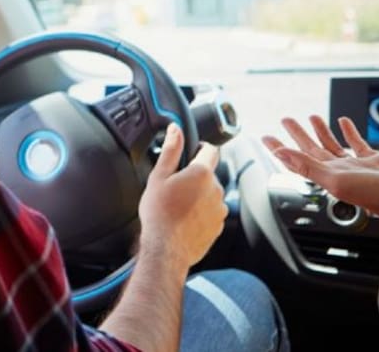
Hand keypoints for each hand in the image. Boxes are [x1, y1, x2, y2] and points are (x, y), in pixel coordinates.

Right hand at [137, 124, 226, 268]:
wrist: (166, 249)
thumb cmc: (159, 214)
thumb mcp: (159, 177)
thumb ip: (170, 150)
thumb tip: (175, 129)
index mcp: (202, 173)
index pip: (210, 150)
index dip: (200, 148)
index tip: (191, 152)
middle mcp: (216, 189)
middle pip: (208, 174)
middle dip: (195, 177)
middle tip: (175, 186)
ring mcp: (220, 209)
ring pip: (210, 194)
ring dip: (199, 196)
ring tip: (178, 206)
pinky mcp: (219, 226)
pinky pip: (211, 213)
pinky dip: (201, 213)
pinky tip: (184, 219)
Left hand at [262, 115, 378, 236]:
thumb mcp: (335, 180)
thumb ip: (307, 166)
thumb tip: (281, 154)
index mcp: (327, 175)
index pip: (296, 159)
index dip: (280, 148)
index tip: (266, 138)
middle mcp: (340, 170)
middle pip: (312, 148)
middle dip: (298, 134)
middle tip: (286, 119)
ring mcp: (357, 164)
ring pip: (333, 144)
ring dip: (321, 130)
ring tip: (311, 116)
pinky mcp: (376, 160)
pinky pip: (358, 143)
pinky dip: (349, 131)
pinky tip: (344, 122)